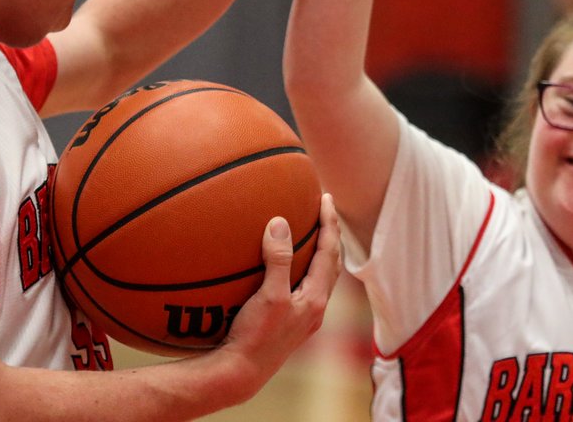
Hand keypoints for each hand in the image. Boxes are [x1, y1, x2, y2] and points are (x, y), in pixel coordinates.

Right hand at [217, 194, 341, 395]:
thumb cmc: (256, 337)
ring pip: (320, 276)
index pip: (330, 252)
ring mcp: (304, 316)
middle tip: (325, 210)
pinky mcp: (289, 323)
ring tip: (312, 232)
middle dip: (331, 235)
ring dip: (320, 252)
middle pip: (331, 263)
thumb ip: (277, 260)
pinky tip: (283, 265)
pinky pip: (303, 286)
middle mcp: (316, 307)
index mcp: (316, 298)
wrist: (241, 374)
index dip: (330, 223)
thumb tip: (280, 222)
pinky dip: (301, 268)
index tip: (326, 198)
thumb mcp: (269, 296)